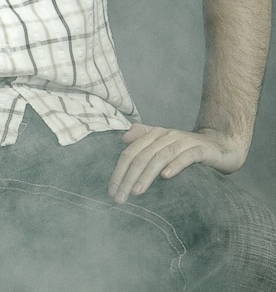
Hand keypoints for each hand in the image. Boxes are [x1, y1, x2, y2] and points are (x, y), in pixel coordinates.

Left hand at [108, 123, 246, 203]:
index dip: (119, 171)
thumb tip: (123, 139)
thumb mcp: (164, 143)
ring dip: (146, 175)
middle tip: (120, 198)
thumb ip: (143, 138)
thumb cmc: (187, 149)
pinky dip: (174, 165)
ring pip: (160, 157)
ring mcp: (184, 141)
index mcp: (154, 134)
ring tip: (136, 192)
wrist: (220, 146)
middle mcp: (167, 135)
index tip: (111, 191)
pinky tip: (165, 176)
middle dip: (128, 178)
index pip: (130, 152)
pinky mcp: (200, 150)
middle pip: (142, 156)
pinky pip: (186, 157)